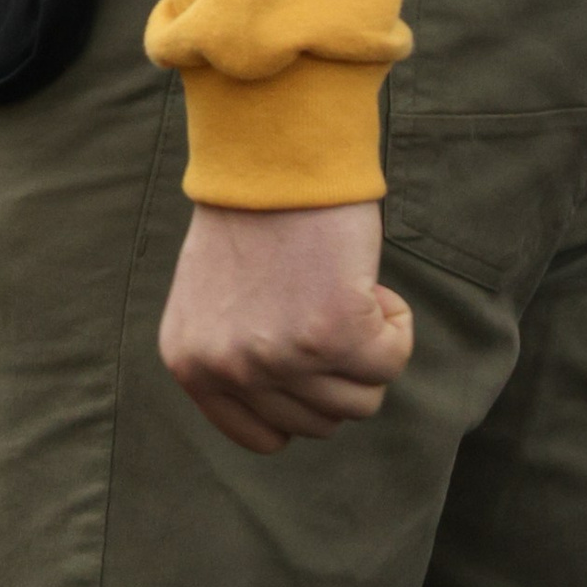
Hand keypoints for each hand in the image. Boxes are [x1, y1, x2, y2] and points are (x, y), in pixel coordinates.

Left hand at [158, 199, 412, 453]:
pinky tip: (369, 284)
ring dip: (366, 349)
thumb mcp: (216, 300)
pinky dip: (395, 325)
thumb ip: (238, 357)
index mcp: (191, 363)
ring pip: (360, 401)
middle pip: (320, 422)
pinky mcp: (334, 333)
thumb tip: (291, 414)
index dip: (301, 398)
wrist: (273, 149)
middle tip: (324, 301)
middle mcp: (229, 368)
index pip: (265, 437)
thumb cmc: (253, 213)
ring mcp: (281, 356)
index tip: (308, 354)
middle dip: (337, 369)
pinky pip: (391, 360)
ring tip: (344, 288)